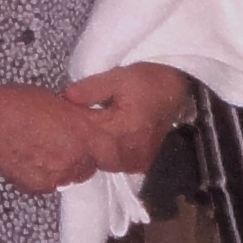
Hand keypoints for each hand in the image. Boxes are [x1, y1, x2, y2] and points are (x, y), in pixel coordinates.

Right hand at [0, 86, 104, 195]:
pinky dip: (41, 175)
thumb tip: (83, 121)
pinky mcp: (40, 188)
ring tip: (40, 151)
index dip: (94, 145)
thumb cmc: (19, 106)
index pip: (106, 151)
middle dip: (78, 158)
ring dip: (60, 168)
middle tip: (58, 144)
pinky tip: (28, 158)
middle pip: (87, 167)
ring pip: (68, 177)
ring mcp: (58, 177)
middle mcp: (76, 160)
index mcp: (85, 136)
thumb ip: (77, 117)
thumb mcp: (59, 102)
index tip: (85, 141)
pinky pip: (48, 184)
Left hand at [69, 61, 192, 176]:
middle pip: (95, 156)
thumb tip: (65, 97)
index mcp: (124, 130)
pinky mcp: (142, 163)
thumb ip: (90, 89)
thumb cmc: (145, 82)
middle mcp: (132, 152)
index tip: (67, 121)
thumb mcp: (116, 78)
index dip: (75, 132)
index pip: (89, 140)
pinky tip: (104, 140)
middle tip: (78, 126)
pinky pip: (116, 164)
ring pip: (104, 162)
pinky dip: (107, 154)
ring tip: (91, 132)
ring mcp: (138, 161)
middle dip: (85, 143)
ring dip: (96, 150)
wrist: (176, 90)